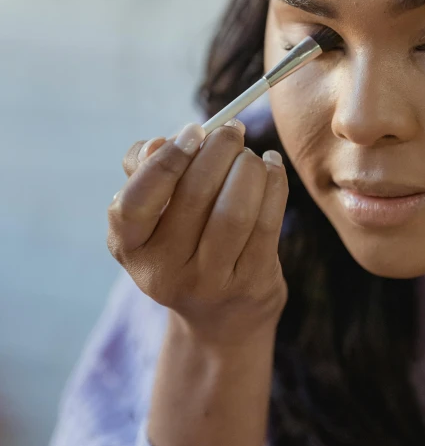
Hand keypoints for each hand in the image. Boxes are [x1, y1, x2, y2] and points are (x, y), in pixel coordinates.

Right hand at [107, 120, 288, 346]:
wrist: (220, 314)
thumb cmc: (181, 239)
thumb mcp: (153, 211)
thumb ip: (146, 169)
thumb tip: (161, 143)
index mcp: (128, 246)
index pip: (134, 203)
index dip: (165, 161)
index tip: (194, 130)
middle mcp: (162, 271)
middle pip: (194, 195)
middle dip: (220, 149)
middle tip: (231, 131)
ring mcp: (208, 283)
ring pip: (235, 211)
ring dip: (249, 167)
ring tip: (251, 154)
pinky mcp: (250, 284)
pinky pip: (267, 223)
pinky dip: (274, 183)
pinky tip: (272, 166)